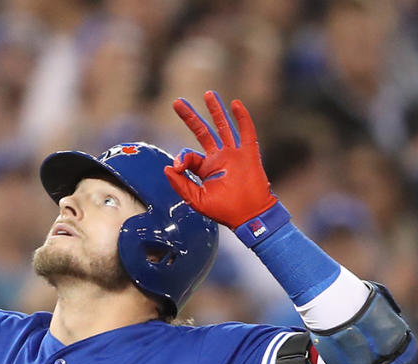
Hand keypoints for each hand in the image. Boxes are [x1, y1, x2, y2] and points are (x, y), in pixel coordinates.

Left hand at [164, 90, 276, 227]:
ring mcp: (235, 154)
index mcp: (206, 168)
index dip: (182, 158)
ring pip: (224, 126)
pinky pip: (246, 132)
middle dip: (190, 117)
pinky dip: (242, 118)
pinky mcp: (249, 154)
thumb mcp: (196, 200)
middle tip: (177, 102)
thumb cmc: (224, 211)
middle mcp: (220, 158)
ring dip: (216, 110)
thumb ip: (181, 184)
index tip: (177, 167)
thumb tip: (167, 168)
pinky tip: (236, 104)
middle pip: (203, 131)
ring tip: (208, 93)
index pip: (189, 155)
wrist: (250, 217)